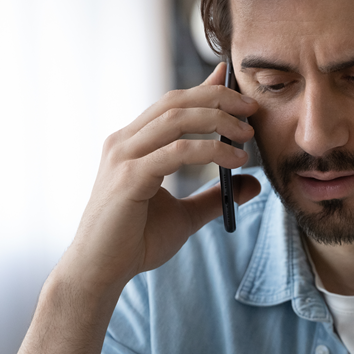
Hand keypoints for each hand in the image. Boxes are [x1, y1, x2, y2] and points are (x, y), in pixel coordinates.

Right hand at [60, 62, 260, 295]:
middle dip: (218, 97)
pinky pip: (177, 152)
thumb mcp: (184, 215)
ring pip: (176, 119)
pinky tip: (235, 160)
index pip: (171, 104)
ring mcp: (123, 157)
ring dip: (218, 119)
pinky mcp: (129, 177)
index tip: (233, 81)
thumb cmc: (134, 242)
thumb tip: (253, 184)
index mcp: (132, 144)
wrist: (100, 272)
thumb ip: (214, 197)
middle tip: (252, 107)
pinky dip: (211, 150)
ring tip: (248, 133)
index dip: (204, 88)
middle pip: (175, 102)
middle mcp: (124, 142)